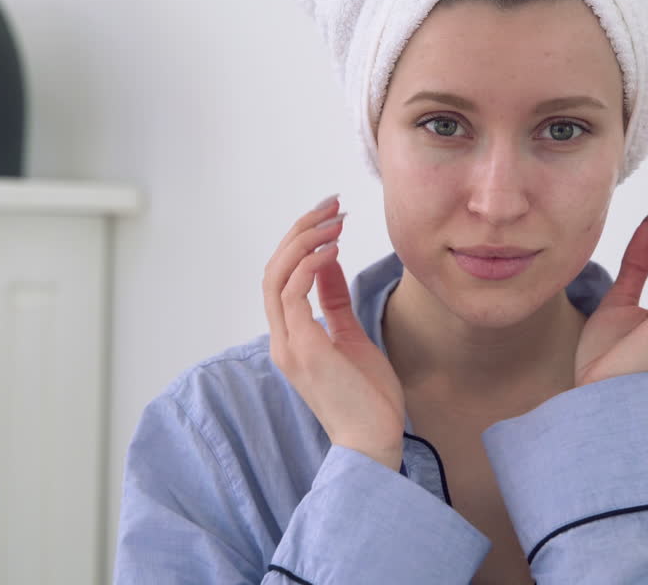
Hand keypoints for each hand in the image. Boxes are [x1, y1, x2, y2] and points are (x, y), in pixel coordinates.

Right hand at [263, 196, 405, 469]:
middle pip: (273, 270)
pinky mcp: (304, 350)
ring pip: (277, 277)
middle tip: (330, 206)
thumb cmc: (367, 398)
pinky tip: (332, 248)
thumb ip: (333, 301)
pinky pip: (293, 295)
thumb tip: (327, 261)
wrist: (374, 442)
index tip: (329, 217)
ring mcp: (289, 345)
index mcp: (290, 337)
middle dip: (300, 232)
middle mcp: (282, 339)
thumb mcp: (350, 336)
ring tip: (334, 220)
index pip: (281, 278)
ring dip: (304, 241)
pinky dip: (310, 265)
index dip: (300, 242)